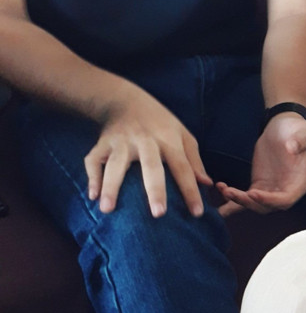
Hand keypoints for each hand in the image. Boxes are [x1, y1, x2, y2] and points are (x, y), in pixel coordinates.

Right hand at [85, 88, 211, 216]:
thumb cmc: (159, 122)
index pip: (183, 167)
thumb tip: (206, 184)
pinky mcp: (102, 143)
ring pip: (116, 164)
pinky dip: (92, 177)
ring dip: (111, 186)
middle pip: (151, 166)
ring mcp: (121, 141)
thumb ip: (194, 160)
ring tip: (107, 209)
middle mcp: (145, 141)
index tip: (197, 213)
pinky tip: (92, 196)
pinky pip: (93, 160)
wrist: (125, 98)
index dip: (191, 190)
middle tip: (158, 214)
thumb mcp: (182, 134)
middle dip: (155, 190)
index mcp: (168, 140)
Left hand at [216, 113, 305, 216]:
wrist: (283, 127)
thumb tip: (292, 147)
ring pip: (254, 204)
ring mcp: (271, 191)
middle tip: (231, 192)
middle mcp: (286, 192)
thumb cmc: (295, 129)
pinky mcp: (258, 186)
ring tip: (224, 189)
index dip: (269, 200)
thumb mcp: (303, 131)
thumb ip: (300, 140)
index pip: (285, 200)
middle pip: (267, 206)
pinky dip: (233, 202)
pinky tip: (221, 200)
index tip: (253, 193)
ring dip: (237, 201)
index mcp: (299, 183)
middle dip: (248, 202)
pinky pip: (246, 198)